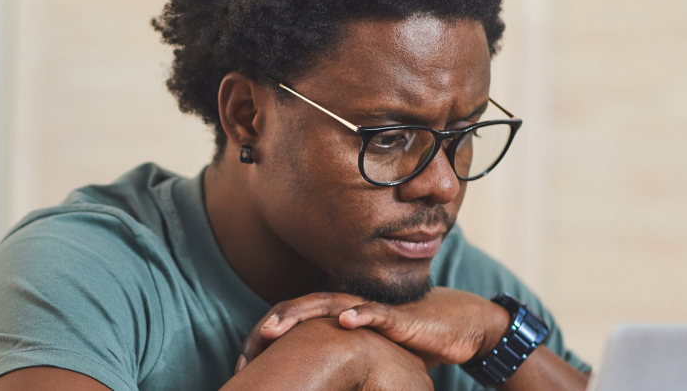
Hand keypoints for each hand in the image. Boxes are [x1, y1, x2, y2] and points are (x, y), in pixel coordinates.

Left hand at [225, 318, 431, 390]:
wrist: (444, 328)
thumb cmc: (396, 345)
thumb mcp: (353, 358)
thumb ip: (327, 366)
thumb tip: (300, 387)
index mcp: (329, 316)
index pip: (287, 320)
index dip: (261, 338)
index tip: (241, 365)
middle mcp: (343, 307)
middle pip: (297, 308)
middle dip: (269, 326)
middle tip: (245, 349)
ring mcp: (366, 308)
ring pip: (326, 304)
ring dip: (297, 314)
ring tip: (273, 329)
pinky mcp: (395, 316)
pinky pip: (376, 312)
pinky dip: (359, 314)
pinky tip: (344, 321)